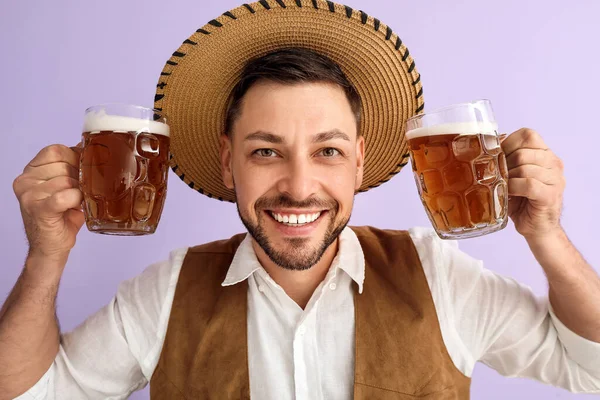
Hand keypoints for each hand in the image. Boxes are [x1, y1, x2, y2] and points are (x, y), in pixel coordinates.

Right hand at [13, 144, 84, 261]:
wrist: (51, 247)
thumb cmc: (62, 216)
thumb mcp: (66, 186)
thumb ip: (73, 166)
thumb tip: (90, 147)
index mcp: (30, 171)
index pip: (56, 150)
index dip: (75, 158)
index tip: (82, 172)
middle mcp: (25, 180)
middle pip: (63, 164)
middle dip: (79, 177)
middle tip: (80, 192)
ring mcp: (29, 194)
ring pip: (66, 179)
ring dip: (79, 190)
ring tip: (77, 202)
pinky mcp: (38, 208)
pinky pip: (64, 195)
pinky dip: (76, 199)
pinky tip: (76, 207)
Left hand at [501, 128, 565, 237]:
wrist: (536, 227)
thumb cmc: (521, 200)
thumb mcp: (511, 174)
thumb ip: (504, 158)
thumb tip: (487, 144)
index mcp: (545, 154)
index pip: (528, 135)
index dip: (508, 144)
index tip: (498, 157)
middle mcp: (554, 163)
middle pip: (524, 152)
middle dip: (505, 164)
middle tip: (499, 177)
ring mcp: (556, 179)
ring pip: (525, 168)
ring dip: (508, 178)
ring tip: (504, 187)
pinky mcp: (550, 195)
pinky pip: (529, 184)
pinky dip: (514, 188)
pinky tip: (509, 194)